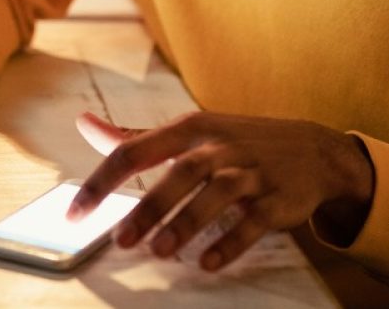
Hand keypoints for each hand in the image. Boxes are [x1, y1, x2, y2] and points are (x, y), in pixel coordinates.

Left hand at [67, 111, 373, 270]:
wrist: (313, 150)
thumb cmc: (237, 141)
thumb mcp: (189, 131)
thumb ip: (136, 136)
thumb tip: (85, 125)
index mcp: (189, 129)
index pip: (135, 150)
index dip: (101, 182)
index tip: (75, 213)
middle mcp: (219, 146)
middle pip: (179, 172)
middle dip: (149, 206)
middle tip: (121, 240)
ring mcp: (251, 171)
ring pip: (216, 193)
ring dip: (187, 222)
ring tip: (160, 251)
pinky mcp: (277, 198)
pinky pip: (254, 220)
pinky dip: (231, 241)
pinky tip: (208, 262)